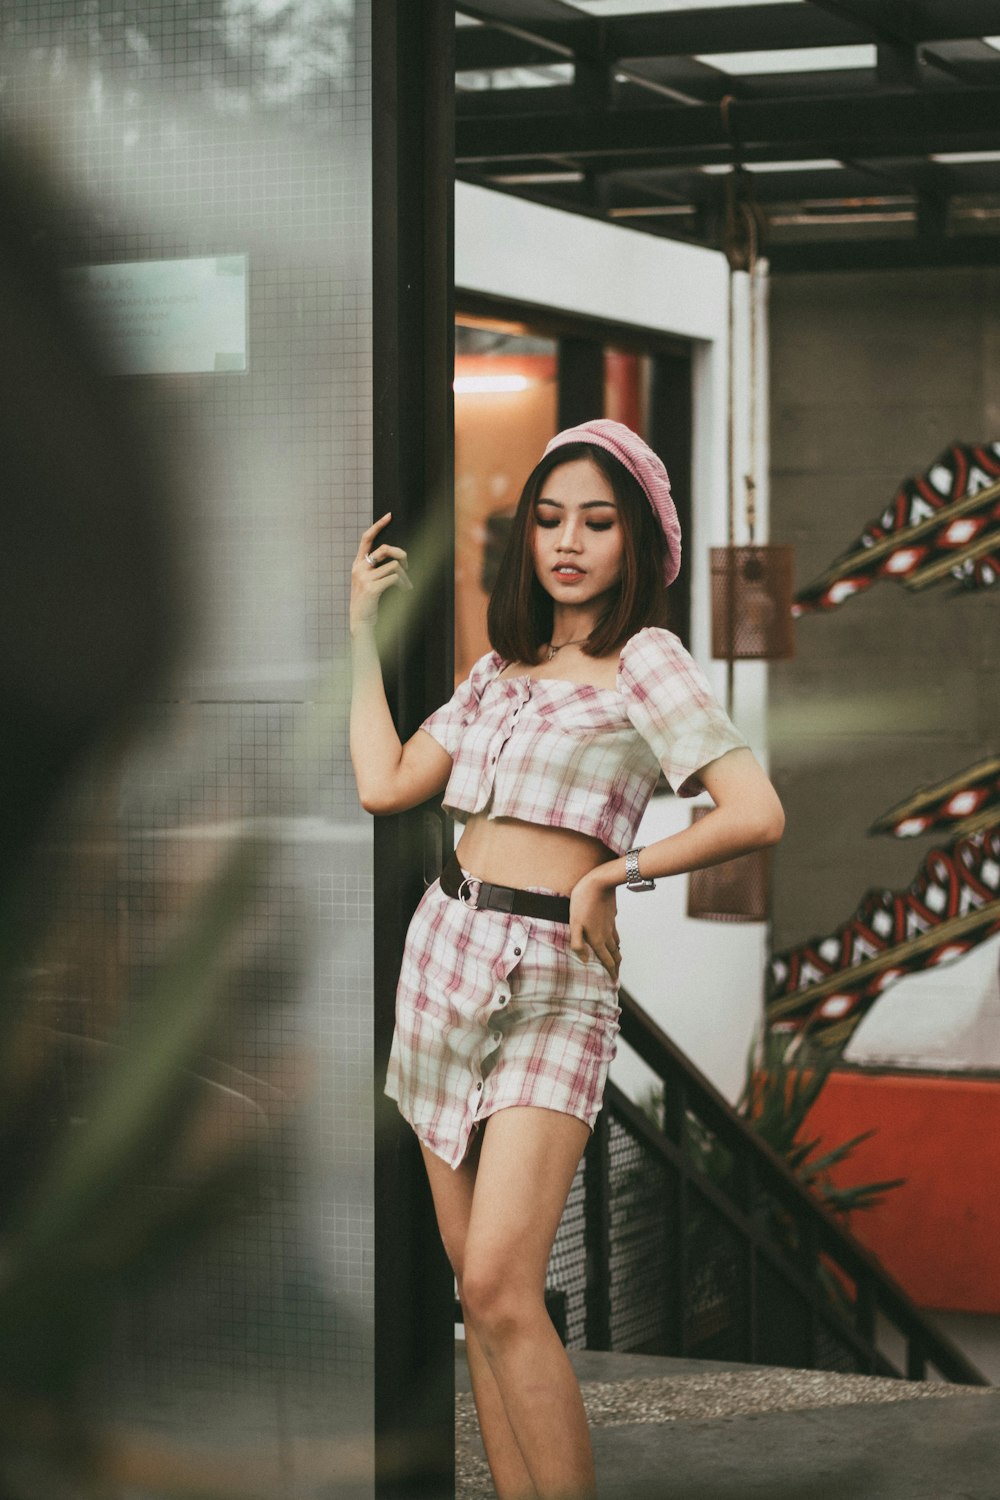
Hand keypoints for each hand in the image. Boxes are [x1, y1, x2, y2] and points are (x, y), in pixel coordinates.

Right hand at [351, 513, 412, 635]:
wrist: (360, 621)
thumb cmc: (368, 602)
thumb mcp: (368, 581)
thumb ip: (375, 568)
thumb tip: (398, 560)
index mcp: (357, 563)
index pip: (366, 538)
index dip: (378, 525)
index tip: (389, 516)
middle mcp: (359, 567)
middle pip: (385, 549)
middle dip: (402, 554)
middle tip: (407, 564)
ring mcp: (365, 577)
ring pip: (394, 566)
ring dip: (406, 576)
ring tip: (407, 585)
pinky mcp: (372, 588)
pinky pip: (394, 578)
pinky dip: (403, 583)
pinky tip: (405, 590)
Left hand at [569, 869, 620, 980]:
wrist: (599, 882)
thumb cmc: (582, 902)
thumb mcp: (574, 923)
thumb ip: (577, 944)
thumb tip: (584, 960)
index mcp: (597, 939)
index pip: (606, 961)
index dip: (610, 973)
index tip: (614, 983)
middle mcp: (606, 934)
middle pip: (614, 955)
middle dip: (616, 967)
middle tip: (617, 977)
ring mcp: (611, 925)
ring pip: (616, 944)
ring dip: (616, 955)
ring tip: (616, 961)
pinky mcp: (611, 916)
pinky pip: (615, 932)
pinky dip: (616, 940)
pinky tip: (613, 938)